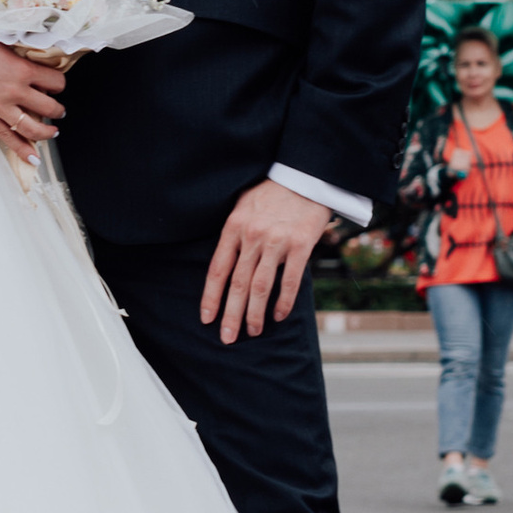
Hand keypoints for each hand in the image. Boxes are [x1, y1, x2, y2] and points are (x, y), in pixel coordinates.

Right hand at [0, 24, 68, 151]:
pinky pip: (7, 137)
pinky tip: (33, 158)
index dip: (59, 83)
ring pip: (33, 128)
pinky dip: (22, 149)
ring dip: (47, 132)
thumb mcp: (1, 42)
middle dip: (58, 110)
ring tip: (52, 132)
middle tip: (59, 110)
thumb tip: (30, 62)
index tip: (57, 84)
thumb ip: (18, 57)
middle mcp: (14, 90)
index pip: (55, 81)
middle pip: (49, 107)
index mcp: (21, 69)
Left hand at [199, 179, 335, 342]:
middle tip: (227, 337)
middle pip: (237, 284)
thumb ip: (235, 233)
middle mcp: (252, 235)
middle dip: (231, 315)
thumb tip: (226, 264)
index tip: (207, 318)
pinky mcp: (300, 244)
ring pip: (261, 287)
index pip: (218, 269)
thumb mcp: (244, 205)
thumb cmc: (273, 191)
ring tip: (252, 331)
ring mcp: (276, 241)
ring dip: (255, 314)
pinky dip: (283, 302)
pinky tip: (279, 315)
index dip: (211, 297)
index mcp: (234, 226)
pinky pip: (290, 281)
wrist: (305, 174)